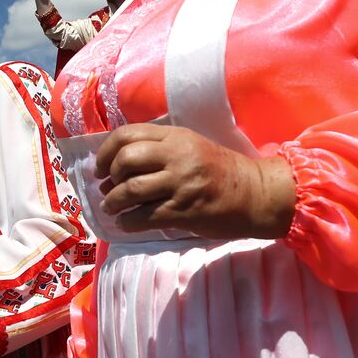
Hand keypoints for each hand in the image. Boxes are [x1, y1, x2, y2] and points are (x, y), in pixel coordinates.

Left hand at [95, 124, 295, 238]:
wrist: (257, 195)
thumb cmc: (221, 172)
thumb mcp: (191, 147)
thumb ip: (159, 149)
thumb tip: (116, 165)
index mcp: (176, 137)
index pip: (127, 134)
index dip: (106, 151)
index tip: (100, 167)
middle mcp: (177, 156)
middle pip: (125, 160)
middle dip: (109, 176)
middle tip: (107, 188)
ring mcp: (181, 183)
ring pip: (131, 190)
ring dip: (113, 201)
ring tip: (112, 207)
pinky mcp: (185, 210)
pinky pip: (144, 216)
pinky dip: (127, 221)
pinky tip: (125, 222)